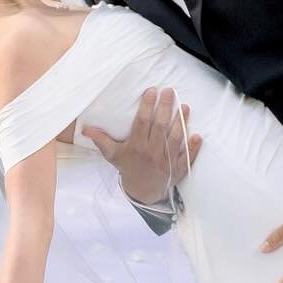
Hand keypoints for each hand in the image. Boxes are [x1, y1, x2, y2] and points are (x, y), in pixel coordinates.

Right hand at [83, 86, 201, 205]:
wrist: (142, 191)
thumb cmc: (128, 167)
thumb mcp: (112, 154)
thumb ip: (101, 140)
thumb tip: (84, 128)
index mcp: (136, 146)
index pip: (142, 123)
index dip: (147, 106)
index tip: (151, 91)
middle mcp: (152, 152)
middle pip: (160, 127)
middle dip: (165, 108)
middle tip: (170, 91)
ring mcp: (166, 160)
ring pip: (174, 139)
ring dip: (181, 123)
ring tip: (185, 106)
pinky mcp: (178, 168)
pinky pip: (186, 158)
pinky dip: (192, 148)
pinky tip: (198, 136)